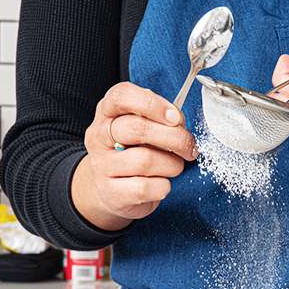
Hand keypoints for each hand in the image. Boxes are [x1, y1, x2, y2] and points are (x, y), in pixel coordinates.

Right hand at [71, 83, 196, 232]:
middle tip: (189, 147)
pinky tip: (160, 184)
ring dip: (172, 165)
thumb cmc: (134, 150)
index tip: (175, 118)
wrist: (109, 189)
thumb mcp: (143, 126)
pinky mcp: (109, 192)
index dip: (153, 104)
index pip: (121, 96)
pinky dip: (162, 186)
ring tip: (174, 166)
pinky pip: (144, 188)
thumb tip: (178, 121)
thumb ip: (160, 117)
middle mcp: (99, 136)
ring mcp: (101, 165)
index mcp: (108, 112)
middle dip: (175, 138)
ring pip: (145, 160)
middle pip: (137, 129)